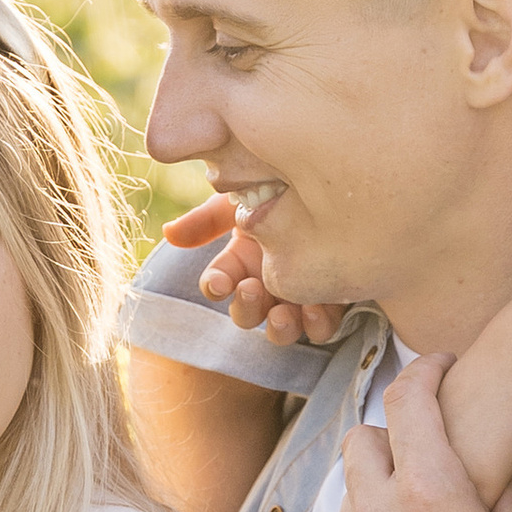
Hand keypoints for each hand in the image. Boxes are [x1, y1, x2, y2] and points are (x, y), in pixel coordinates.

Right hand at [163, 194, 352, 349]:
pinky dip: (318, 324)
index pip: (218, 282)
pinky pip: (322, 326)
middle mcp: (268, 281)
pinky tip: (320, 309)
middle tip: (253, 290)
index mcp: (243, 259)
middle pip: (246, 311)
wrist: (342, 184)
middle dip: (246, 307)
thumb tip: (170, 234)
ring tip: (284, 314)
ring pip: (281, 327)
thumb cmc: (286, 185)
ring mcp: (299, 294)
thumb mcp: (245, 197)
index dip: (216, 285)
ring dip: (278, 327)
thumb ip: (208, 218)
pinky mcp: (333, 300)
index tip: (219, 282)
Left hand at [337, 354, 511, 511]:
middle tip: (429, 439)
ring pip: (350, 491)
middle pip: (363, 438)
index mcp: (428, 493)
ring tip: (419, 497)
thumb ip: (506, 487)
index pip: (410, 399)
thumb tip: (500, 453)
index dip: (425, 370)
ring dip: (378, 482)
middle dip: (394, 429)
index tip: (441, 367)